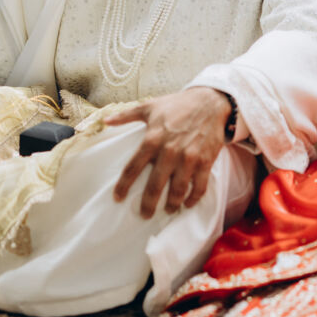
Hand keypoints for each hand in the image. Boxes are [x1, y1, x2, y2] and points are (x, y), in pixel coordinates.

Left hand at [107, 89, 231, 218]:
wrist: (211, 101)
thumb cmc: (178, 105)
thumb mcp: (150, 106)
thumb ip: (127, 115)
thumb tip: (106, 121)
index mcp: (153, 139)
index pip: (133, 167)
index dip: (123, 185)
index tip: (117, 198)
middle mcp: (170, 151)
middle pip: (155, 185)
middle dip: (148, 204)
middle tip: (144, 215)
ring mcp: (189, 158)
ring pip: (178, 190)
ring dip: (172, 204)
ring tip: (168, 210)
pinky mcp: (206, 161)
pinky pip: (199, 186)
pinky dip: (193, 198)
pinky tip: (188, 203)